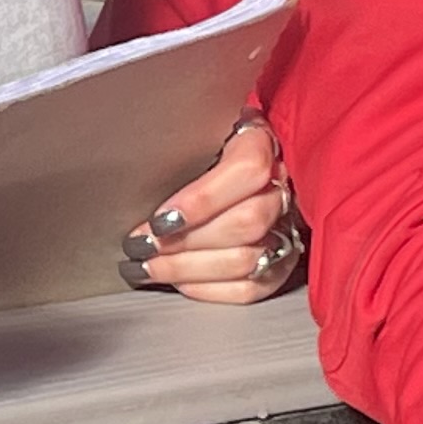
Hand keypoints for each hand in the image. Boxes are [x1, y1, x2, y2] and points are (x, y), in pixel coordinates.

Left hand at [123, 113, 298, 303]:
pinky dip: (209, 289)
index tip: (159, 219)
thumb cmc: (209, 151)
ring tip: (148, 268)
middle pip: (245, 224)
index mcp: (262, 144)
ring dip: (188, 269)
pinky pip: (251, 288)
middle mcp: (283, 188)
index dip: (202, 200)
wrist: (244, 169)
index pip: (246, 171)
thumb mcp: (197, 134)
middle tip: (142, 247)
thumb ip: (182, 146)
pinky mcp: (281, 265)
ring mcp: (287, 229)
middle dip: (184, 242)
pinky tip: (179, 283)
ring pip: (246, 259)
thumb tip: (136, 168)